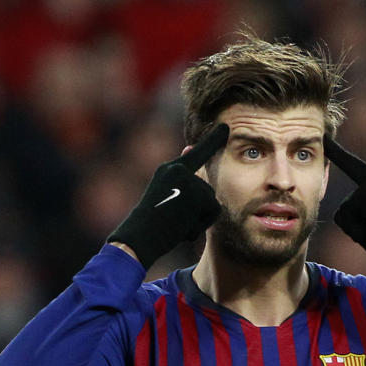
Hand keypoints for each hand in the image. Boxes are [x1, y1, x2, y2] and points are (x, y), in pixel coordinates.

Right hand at [107, 124, 228, 268]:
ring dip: (198, 218)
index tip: (226, 128)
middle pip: (206, 189)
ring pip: (210, 201)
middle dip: (198, 210)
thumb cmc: (149, 224)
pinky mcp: (197, 193)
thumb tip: (192, 163)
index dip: (213, 141)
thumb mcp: (164, 198)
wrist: (139, 237)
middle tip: (175, 221)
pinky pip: (213, 210)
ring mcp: (188, 179)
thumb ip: (181, 185)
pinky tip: (184, 227)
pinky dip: (202, 223)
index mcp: (168, 170)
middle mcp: (178, 169)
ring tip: (176, 224)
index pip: (196, 153)